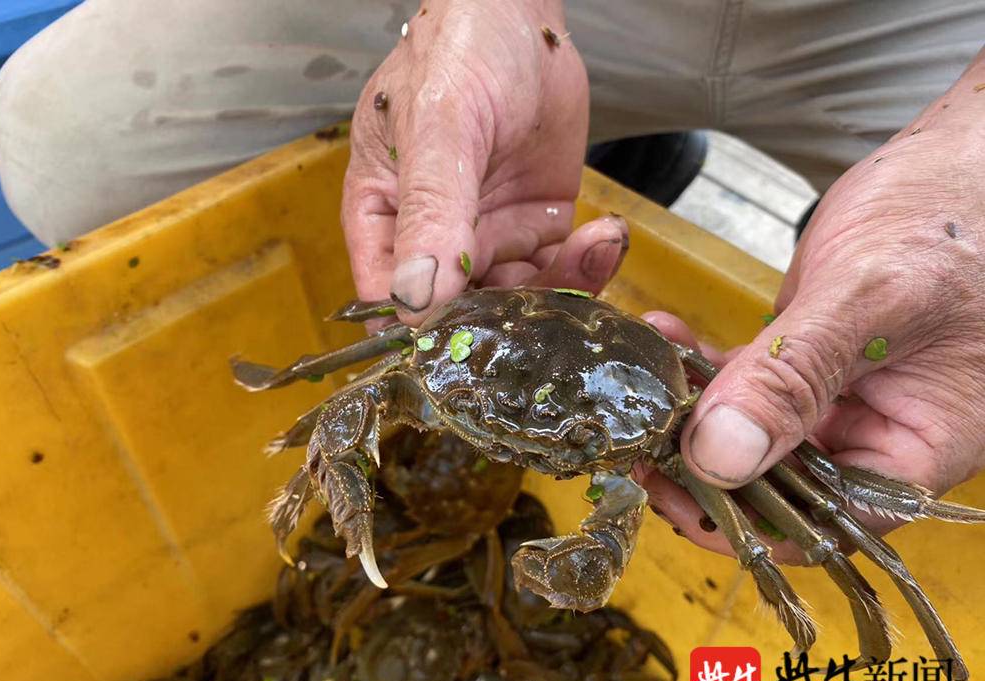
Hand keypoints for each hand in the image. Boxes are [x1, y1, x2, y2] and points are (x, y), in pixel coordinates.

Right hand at [342, 0, 626, 325]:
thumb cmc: (456, 54)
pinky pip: (557, 273)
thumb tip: (416, 301)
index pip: (388, 302)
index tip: (466, 342)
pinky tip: (603, 236)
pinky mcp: (536, 229)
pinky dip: (585, 266)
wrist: (519, 16)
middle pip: (457, 315)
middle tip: (549, 307)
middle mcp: (432, 241)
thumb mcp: (437, 128)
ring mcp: (487, 238)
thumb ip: (430, 212)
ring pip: (514, 303)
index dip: (421, 331)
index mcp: (383, 221)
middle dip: (506, 320)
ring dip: (556, 291)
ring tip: (591, 247)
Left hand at [638, 60, 984, 562]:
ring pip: (752, 435)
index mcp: (915, 447)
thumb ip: (793, 376)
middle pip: (776, 486)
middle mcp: (876, 434)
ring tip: (638, 382)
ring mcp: (840, 397)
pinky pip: (748, 382)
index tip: (671, 490)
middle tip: (635, 433)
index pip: (821, 524)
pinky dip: (704, 367)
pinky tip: (665, 339)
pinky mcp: (810, 359)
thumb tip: (721, 456)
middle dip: (700, 465)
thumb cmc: (956, 215)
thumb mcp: (869, 297)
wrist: (967, 153)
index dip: (742, 522)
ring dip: (690, 412)